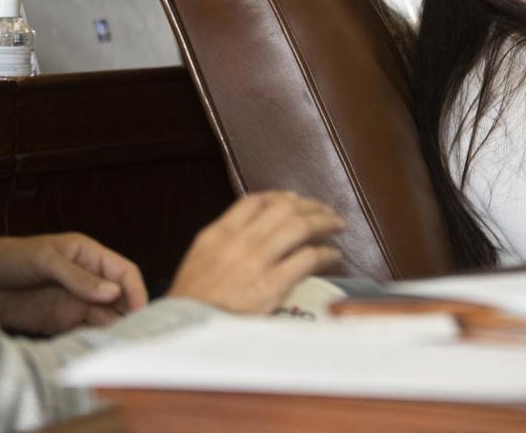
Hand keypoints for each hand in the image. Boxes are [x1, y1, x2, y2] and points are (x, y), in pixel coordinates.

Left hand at [0, 233, 147, 335]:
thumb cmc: (5, 259)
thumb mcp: (43, 260)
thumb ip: (78, 277)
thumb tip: (113, 292)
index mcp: (87, 254)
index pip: (123, 271)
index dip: (135, 290)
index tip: (140, 311)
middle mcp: (86, 279)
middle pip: (119, 298)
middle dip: (129, 315)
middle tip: (136, 335)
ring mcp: (74, 301)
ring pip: (105, 318)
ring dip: (113, 331)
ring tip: (120, 346)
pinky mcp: (59, 322)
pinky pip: (84, 332)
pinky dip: (92, 341)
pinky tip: (97, 350)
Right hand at [168, 191, 344, 313]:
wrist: (188, 328)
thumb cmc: (192, 300)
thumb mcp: (199, 257)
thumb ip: (224, 239)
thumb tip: (254, 228)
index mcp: (219, 233)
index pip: (255, 200)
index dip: (281, 196)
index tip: (295, 201)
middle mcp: (240, 241)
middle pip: (284, 207)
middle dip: (310, 205)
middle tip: (325, 211)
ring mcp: (257, 261)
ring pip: (300, 226)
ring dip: (324, 222)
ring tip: (337, 225)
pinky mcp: (272, 285)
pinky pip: (307, 258)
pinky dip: (325, 253)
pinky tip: (333, 255)